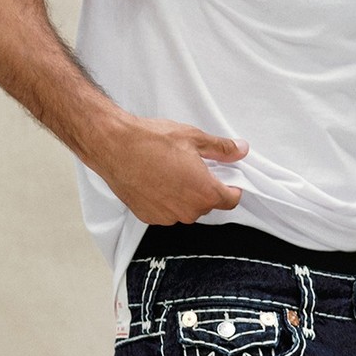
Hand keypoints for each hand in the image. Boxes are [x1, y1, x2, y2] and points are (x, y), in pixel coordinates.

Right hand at [99, 115, 247, 224]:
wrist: (115, 146)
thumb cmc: (151, 141)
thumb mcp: (194, 138)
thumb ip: (222, 149)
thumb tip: (239, 150)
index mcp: (205, 192)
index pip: (231, 200)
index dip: (232, 188)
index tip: (228, 179)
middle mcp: (188, 210)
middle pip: (207, 204)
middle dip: (205, 188)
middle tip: (194, 167)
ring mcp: (167, 217)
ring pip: (186, 209)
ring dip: (185, 195)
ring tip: (172, 171)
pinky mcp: (148, 217)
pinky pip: (166, 212)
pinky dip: (166, 200)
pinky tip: (157, 180)